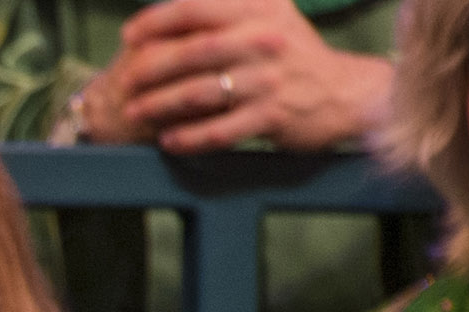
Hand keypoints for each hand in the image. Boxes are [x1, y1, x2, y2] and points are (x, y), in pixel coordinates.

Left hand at [97, 0, 390, 151]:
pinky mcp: (272, 116)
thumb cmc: (290, 55)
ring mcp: (269, 80)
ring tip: (136, 113)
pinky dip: (190, 137)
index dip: (157, 20)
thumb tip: (175, 5)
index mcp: (258, 10)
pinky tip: (168, 141)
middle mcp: (264, 41)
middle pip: (196, 51)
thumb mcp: (267, 16)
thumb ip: (228, 8)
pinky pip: (221, 129)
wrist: (341, 92)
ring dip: (162, 104)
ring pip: (203, 92)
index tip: (129, 35)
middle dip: (154, 66)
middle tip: (127, 80)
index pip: (197, 7)